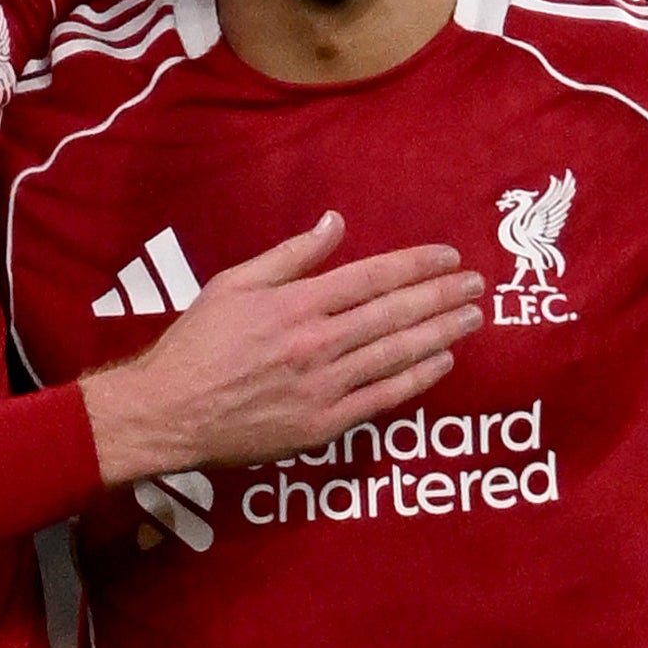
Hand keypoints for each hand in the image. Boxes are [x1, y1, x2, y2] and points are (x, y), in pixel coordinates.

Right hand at [81, 213, 485, 485]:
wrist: (169, 411)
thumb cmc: (197, 343)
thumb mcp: (235, 283)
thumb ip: (290, 256)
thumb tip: (334, 222)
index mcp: (296, 303)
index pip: (372, 277)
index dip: (416, 265)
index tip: (448, 256)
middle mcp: (317, 342)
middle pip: (394, 313)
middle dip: (441, 296)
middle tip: (477, 284)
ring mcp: (324, 386)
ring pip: (396, 354)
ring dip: (440, 333)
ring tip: (472, 318)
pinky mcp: (324, 425)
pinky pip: (382, 399)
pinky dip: (416, 379)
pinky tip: (441, 363)